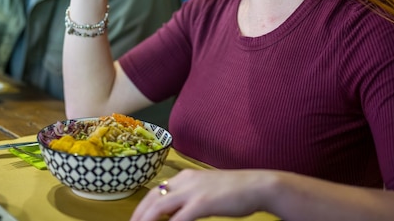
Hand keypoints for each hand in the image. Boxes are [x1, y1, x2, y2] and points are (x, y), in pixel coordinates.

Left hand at [130, 169, 267, 220]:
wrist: (257, 186)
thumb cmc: (235, 191)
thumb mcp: (206, 190)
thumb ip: (189, 199)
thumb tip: (175, 213)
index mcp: (185, 176)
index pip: (155, 191)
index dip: (142, 207)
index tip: (136, 219)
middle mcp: (185, 180)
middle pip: (151, 198)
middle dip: (138, 215)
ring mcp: (193, 191)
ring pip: (158, 208)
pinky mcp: (202, 203)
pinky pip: (178, 219)